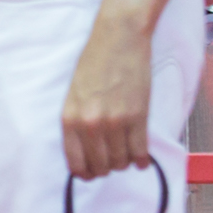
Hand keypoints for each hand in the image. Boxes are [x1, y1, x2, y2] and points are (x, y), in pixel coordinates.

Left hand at [61, 20, 153, 178]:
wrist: (118, 38)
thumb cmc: (94, 63)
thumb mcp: (74, 95)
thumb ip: (77, 123)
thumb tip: (86, 152)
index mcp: (69, 119)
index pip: (75, 163)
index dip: (85, 173)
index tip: (92, 174)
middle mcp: (90, 124)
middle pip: (100, 165)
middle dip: (107, 168)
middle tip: (113, 162)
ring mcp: (115, 121)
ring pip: (121, 161)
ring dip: (125, 163)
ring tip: (127, 156)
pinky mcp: (138, 116)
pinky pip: (140, 151)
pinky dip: (142, 160)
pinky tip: (143, 160)